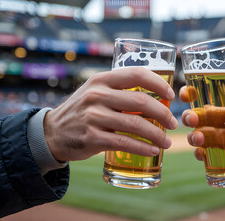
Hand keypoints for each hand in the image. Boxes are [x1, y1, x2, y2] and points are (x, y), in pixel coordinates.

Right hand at [43, 67, 177, 161]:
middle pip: (140, 101)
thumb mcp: (96, 93)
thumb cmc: (83, 111)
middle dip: (163, 113)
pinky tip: (153, 150)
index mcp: (101, 80)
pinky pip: (125, 142)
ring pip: (135, 124)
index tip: (171, 95)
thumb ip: (120, 92)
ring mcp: (93, 116)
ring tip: (166, 142)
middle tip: (173, 123)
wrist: (52, 133)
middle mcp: (97, 95)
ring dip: (157, 134)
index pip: (137, 74)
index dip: (159, 83)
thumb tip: (157, 99)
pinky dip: (143, 147)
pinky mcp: (92, 137)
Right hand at [180, 85, 224, 179]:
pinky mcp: (224, 157)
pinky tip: (201, 154)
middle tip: (191, 119)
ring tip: (199, 138)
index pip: (203, 98)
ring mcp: (221, 140)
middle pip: (196, 118)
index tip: (185, 94)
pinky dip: (200, 155)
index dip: (190, 95)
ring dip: (192, 137)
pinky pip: (206, 156)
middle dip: (189, 118)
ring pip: (198, 137)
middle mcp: (220, 123)